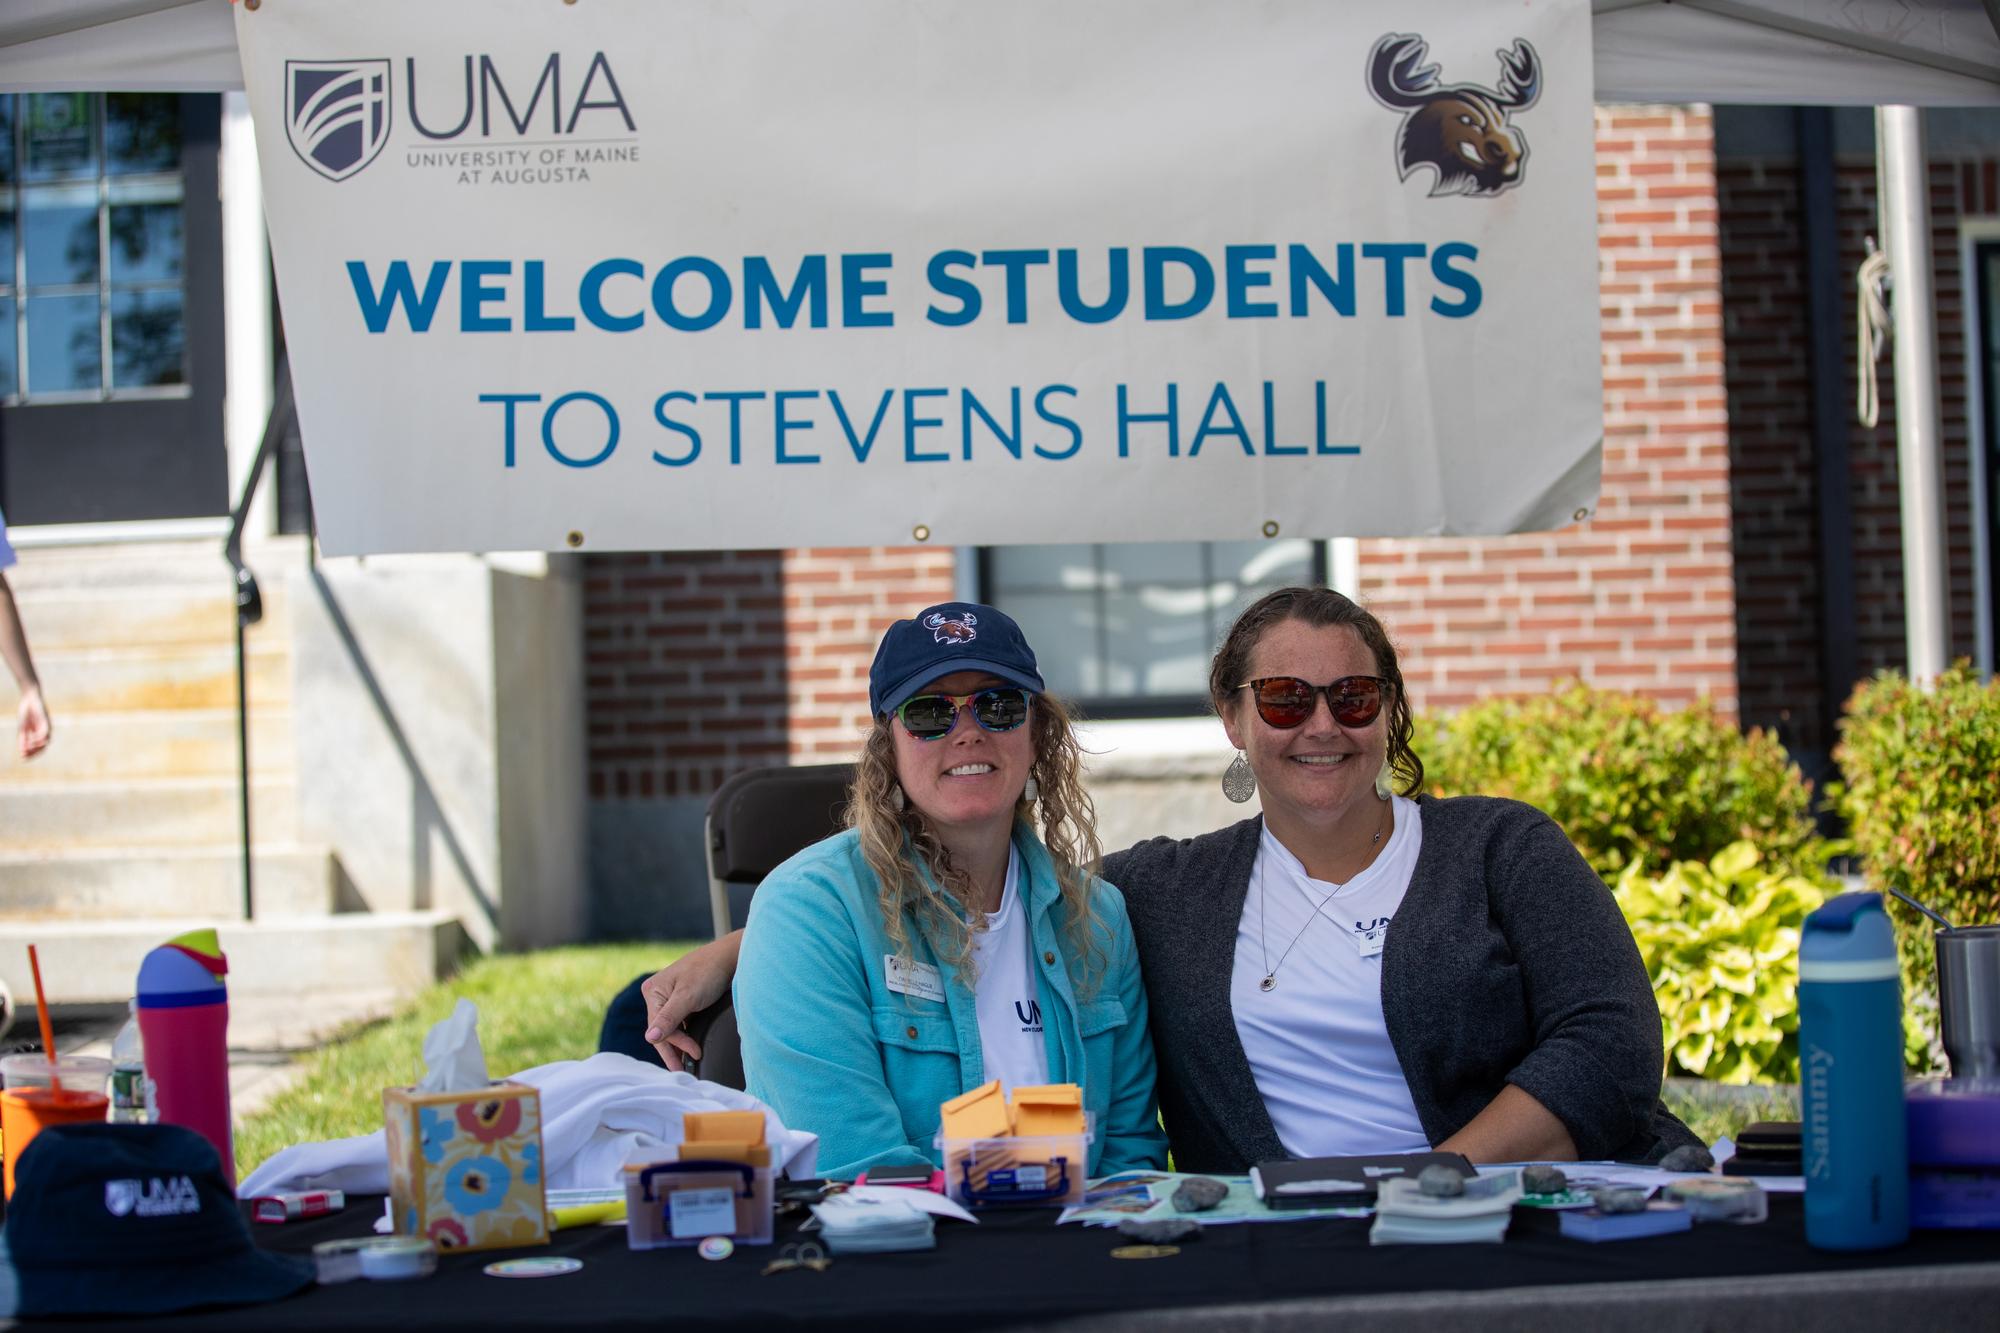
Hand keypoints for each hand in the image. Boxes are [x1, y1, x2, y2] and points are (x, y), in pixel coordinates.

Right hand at [17, 687, 48, 759]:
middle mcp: (45, 732)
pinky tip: (31, 741)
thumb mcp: (22, 728)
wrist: (29, 699)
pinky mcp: (46, 721)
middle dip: (34, 753)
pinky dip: (38, 738)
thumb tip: (22, 751)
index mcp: (39, 734)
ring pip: (46, 741)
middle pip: (43, 747)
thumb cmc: (26, 713)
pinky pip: (44, 732)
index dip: (31, 754)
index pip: (38, 748)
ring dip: (36, 747)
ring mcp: (47, 727)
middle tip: (24, 756)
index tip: (23, 759)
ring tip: (27, 749)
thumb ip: (23, 739)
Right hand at [641, 934, 739, 1070]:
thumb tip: (650, 1038)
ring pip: (671, 1029)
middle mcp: (658, 995)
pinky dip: (686, 1036)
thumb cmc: (708, 972)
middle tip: (686, 1070)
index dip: (675, 1044)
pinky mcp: (683, 1001)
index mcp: (653, 991)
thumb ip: (669, 1019)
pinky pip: (680, 1024)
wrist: (731, 958)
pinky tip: (691, 1048)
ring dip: (680, 1045)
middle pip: (663, 1030)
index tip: (694, 1055)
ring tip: (689, 1063)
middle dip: (676, 1049)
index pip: (658, 1027)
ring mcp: (670, 999)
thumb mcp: (688, 997)